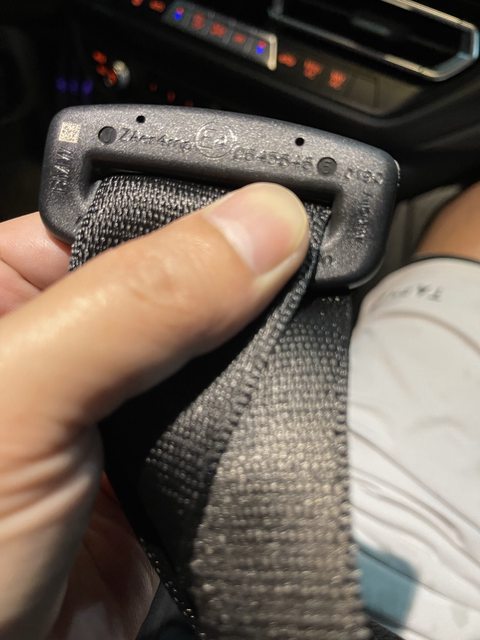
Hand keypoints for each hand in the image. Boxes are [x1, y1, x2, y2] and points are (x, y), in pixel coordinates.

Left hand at [0, 184, 308, 639]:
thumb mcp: (20, 395)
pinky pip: (235, 418)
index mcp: (14, 285)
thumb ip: (137, 302)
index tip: (283, 207)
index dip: (204, 205)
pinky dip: (269, 411)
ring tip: (308, 333)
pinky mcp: (165, 466)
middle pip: (184, 277)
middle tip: (313, 268)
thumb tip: (261, 226)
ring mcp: (124, 405)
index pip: (126, 209)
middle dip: (246, 278)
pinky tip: (289, 397)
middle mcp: (71, 336)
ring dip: (263, 347)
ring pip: (219, 347)